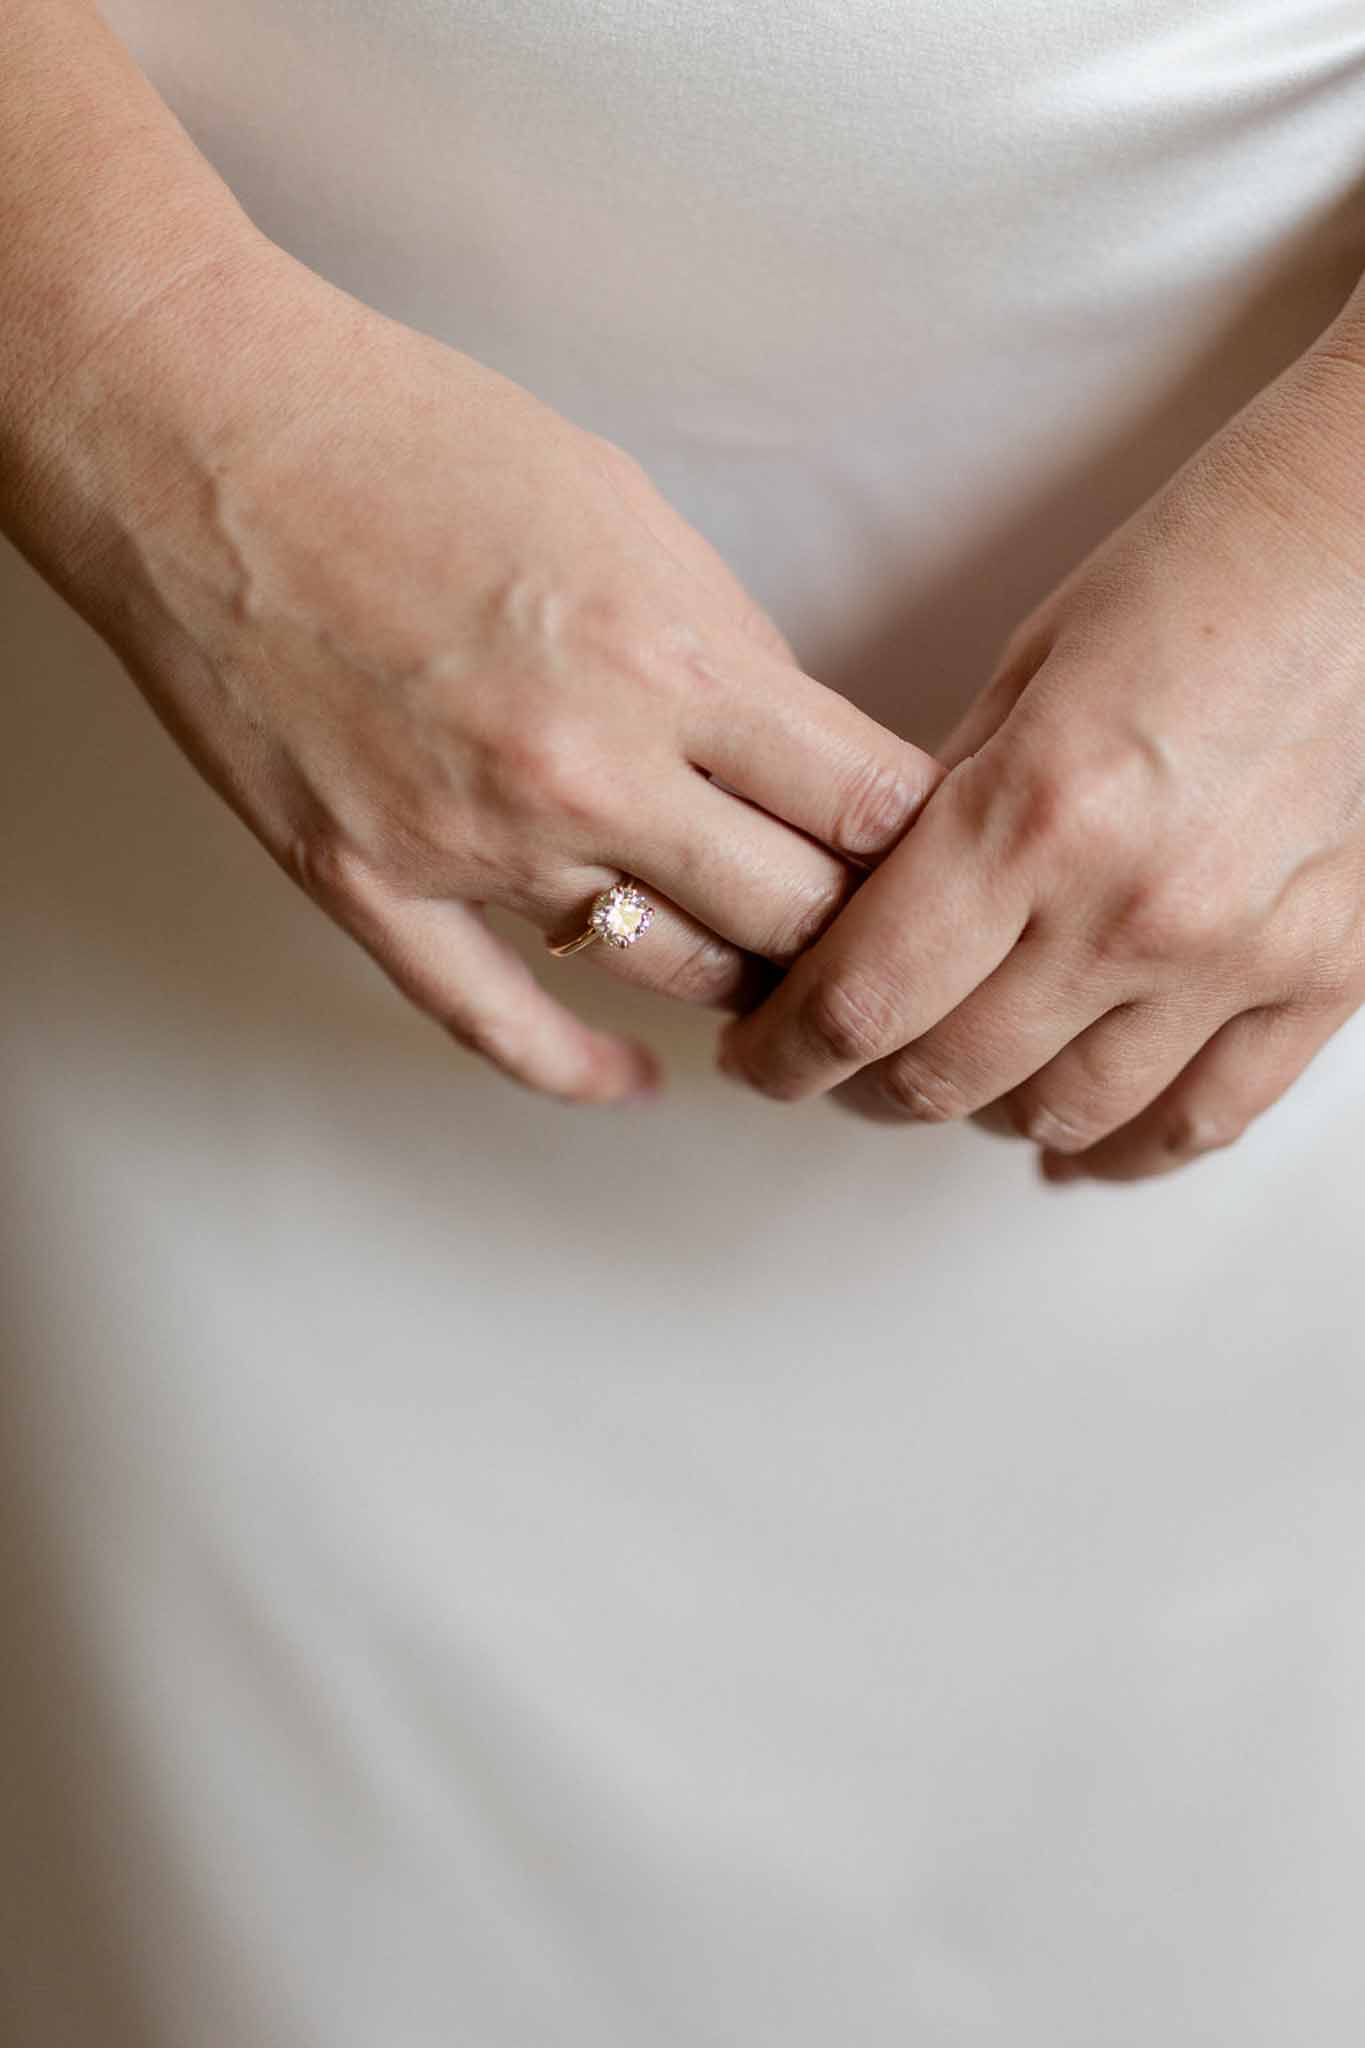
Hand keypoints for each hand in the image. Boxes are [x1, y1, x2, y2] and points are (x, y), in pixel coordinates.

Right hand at [25, 235, 939, 1102]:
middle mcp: (588, 771)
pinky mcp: (371, 884)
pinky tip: (638, 1083)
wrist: (203, 437)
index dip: (926, 843)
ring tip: (776, 984)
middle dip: (857, 933)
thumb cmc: (411, 438)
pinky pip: (497, 1021)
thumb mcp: (626, 507)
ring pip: (667, 975)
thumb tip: (798, 750)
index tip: (936, 853)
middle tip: (881, 936)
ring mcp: (473, 842)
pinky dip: (582, 1070)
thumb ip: (726, 644)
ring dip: (739, 987)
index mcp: (669, 657)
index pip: (869, 806)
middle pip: (794, 919)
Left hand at [718, 321, 1364, 1181]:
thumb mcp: (1020, 678)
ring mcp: (1238, 954)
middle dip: (861, 1085)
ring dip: (984, 1114)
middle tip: (833, 1065)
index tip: (758, 1057)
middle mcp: (1132, 907)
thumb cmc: (1194, 575)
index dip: (784, 1052)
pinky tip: (1078, 1148)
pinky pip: (1206, 1117)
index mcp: (1033, 813)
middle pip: (947, 1076)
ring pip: (1065, 1114)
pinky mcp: (1329, 971)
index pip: (862, 1000)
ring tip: (949, 1084)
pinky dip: (1125, 1148)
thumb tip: (868, 917)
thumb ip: (944, 818)